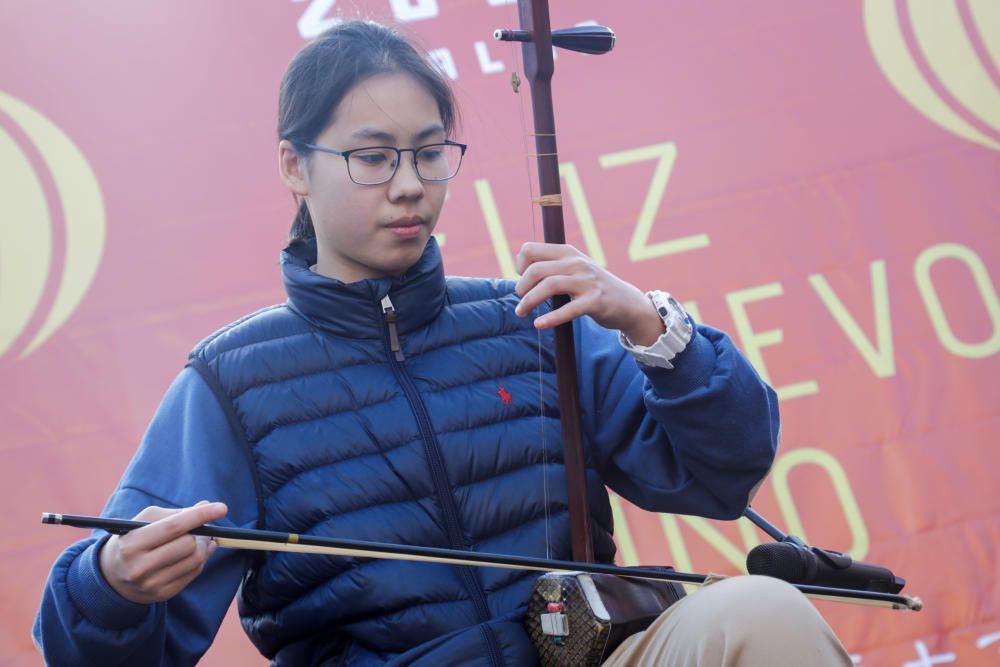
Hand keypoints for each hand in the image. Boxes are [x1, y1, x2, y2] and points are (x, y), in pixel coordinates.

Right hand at [98, 501, 227, 604]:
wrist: (111, 576)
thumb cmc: (132, 540)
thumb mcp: (144, 521)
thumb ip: (175, 514)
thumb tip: (205, 506)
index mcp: (133, 543)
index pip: (174, 527)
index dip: (200, 516)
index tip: (221, 508)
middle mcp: (140, 567)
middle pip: (188, 545)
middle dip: (199, 533)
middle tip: (200, 528)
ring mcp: (151, 584)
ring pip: (195, 560)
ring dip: (203, 547)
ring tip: (198, 540)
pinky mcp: (162, 594)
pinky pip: (193, 574)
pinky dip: (200, 560)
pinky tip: (194, 553)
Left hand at [513, 243, 664, 345]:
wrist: (627, 303)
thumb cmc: (592, 287)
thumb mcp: (574, 269)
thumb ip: (553, 266)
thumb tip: (522, 271)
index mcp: (568, 252)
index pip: (530, 250)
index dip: (520, 265)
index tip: (522, 280)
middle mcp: (576, 263)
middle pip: (536, 269)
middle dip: (522, 287)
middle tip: (520, 302)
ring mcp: (587, 281)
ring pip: (549, 285)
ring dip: (530, 301)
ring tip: (522, 312)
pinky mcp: (595, 301)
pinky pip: (568, 310)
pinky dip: (551, 318)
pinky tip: (539, 325)